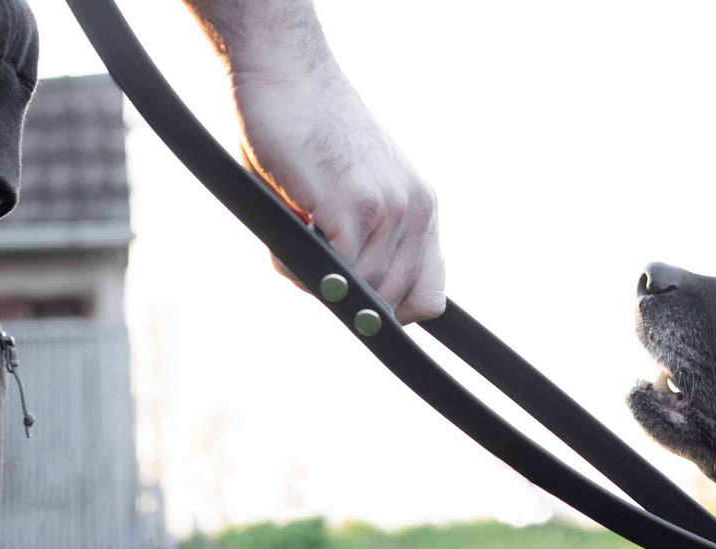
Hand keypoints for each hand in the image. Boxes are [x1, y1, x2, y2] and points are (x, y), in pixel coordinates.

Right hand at [230, 67, 445, 321]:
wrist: (287, 71)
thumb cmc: (308, 131)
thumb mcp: (353, 192)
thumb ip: (367, 240)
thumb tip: (353, 304)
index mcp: (422, 209)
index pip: (429, 298)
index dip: (390, 310)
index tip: (354, 297)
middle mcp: (416, 210)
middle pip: (388, 301)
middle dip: (343, 294)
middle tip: (306, 251)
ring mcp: (389, 209)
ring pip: (359, 291)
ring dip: (313, 275)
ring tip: (293, 226)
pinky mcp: (355, 205)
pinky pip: (333, 272)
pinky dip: (298, 263)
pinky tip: (287, 223)